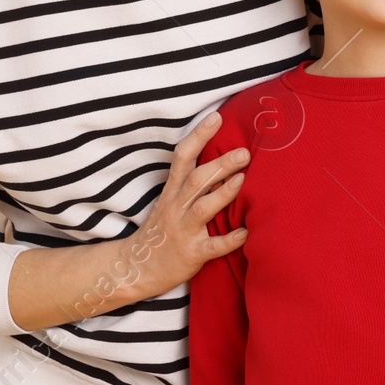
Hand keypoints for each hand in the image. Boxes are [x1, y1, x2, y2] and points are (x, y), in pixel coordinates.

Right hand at [126, 112, 248, 296]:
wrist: (137, 268)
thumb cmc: (162, 229)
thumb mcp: (170, 200)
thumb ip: (191, 181)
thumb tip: (224, 158)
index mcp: (172, 191)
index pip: (183, 157)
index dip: (198, 136)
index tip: (216, 117)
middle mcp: (176, 208)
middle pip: (197, 180)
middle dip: (220, 164)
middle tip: (244, 152)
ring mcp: (183, 231)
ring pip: (203, 209)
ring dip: (223, 194)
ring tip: (243, 180)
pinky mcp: (192, 254)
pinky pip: (212, 247)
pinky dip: (230, 240)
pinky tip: (247, 232)